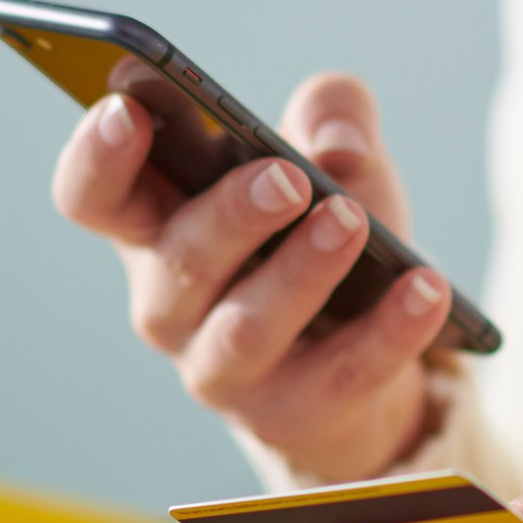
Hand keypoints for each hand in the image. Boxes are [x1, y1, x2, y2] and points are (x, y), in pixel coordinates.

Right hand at [51, 72, 454, 483]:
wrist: (368, 346)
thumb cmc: (320, 230)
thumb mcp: (329, 155)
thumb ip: (330, 112)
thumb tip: (340, 146)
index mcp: (158, 225)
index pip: (94, 196)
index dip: (97, 157)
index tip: (128, 108)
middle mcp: (172, 303)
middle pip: (179, 261)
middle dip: (232, 215)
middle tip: (289, 178)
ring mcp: (224, 369)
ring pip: (248, 328)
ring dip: (302, 272)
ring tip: (350, 221)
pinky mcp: (294, 415)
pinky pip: (343, 373)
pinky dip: (390, 330)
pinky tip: (428, 287)